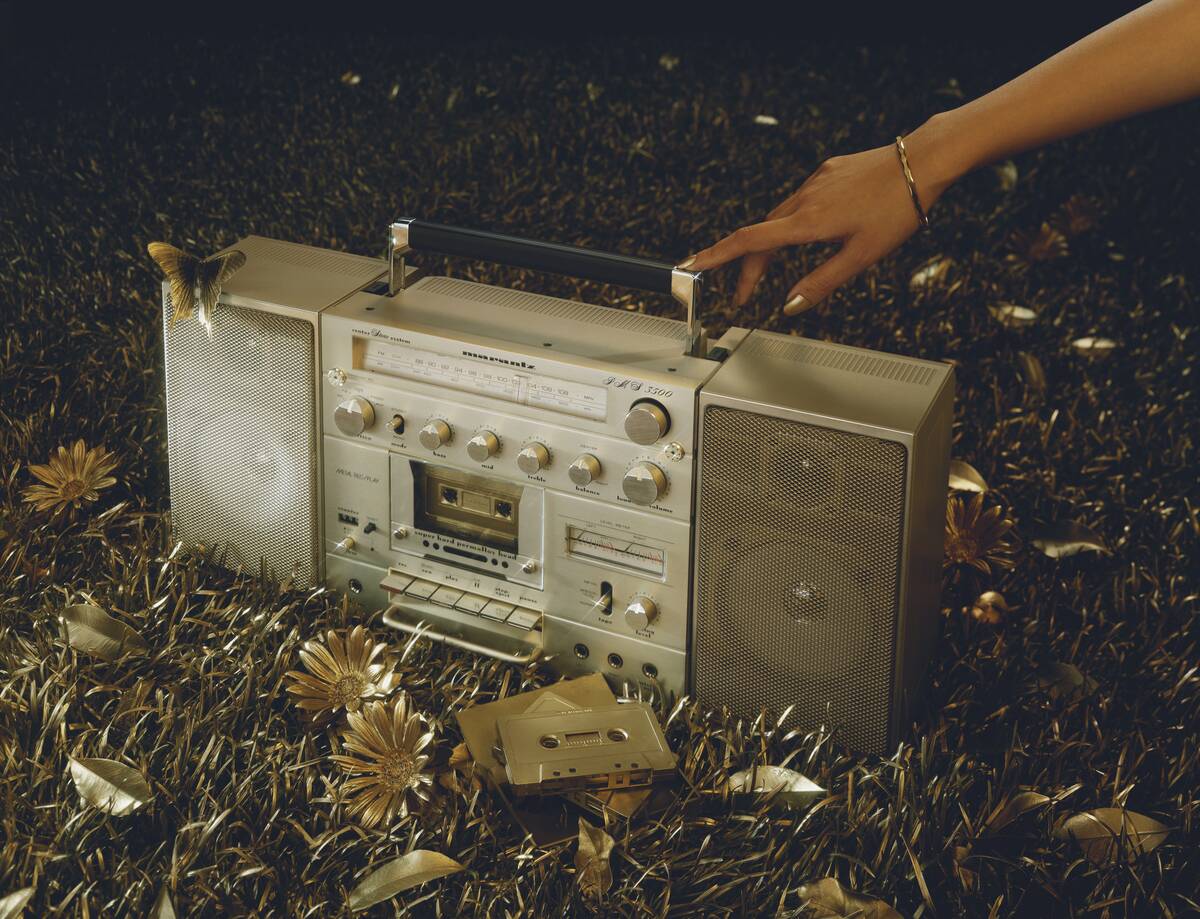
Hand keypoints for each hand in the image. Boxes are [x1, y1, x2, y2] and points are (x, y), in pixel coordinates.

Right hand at [679, 119, 957, 314]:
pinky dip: (790, 224)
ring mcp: (816, 182)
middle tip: (744, 295)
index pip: (749, 241)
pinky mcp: (829, 172)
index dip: (717, 256)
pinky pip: (799, 201)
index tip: (693, 265)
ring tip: (771, 271)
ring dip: (769, 246)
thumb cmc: (898, 208)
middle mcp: (805, 198)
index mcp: (808, 222)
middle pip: (760, 234)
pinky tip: (805, 234)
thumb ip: (822, 282)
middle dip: (747, 267)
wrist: (923, 161)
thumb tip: (791, 305)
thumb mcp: (861, 256)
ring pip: (778, 218)